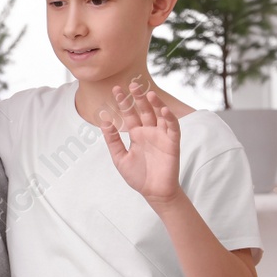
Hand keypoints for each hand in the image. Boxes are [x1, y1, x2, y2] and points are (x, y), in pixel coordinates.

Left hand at [98, 83, 181, 204]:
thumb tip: (104, 122)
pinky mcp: (172, 143)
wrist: (154, 192)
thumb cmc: (138, 176)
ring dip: (156, 104)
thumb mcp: (119, 158)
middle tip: (131, 83)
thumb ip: (112, 140)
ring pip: (160, 115)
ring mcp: (161, 136)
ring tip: (148, 93)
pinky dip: (169, 118)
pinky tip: (163, 109)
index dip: (124, 102)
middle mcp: (149, 132)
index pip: (130, 114)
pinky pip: (172, 127)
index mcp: (137, 134)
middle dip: (138, 97)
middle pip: (144, 110)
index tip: (116, 89)